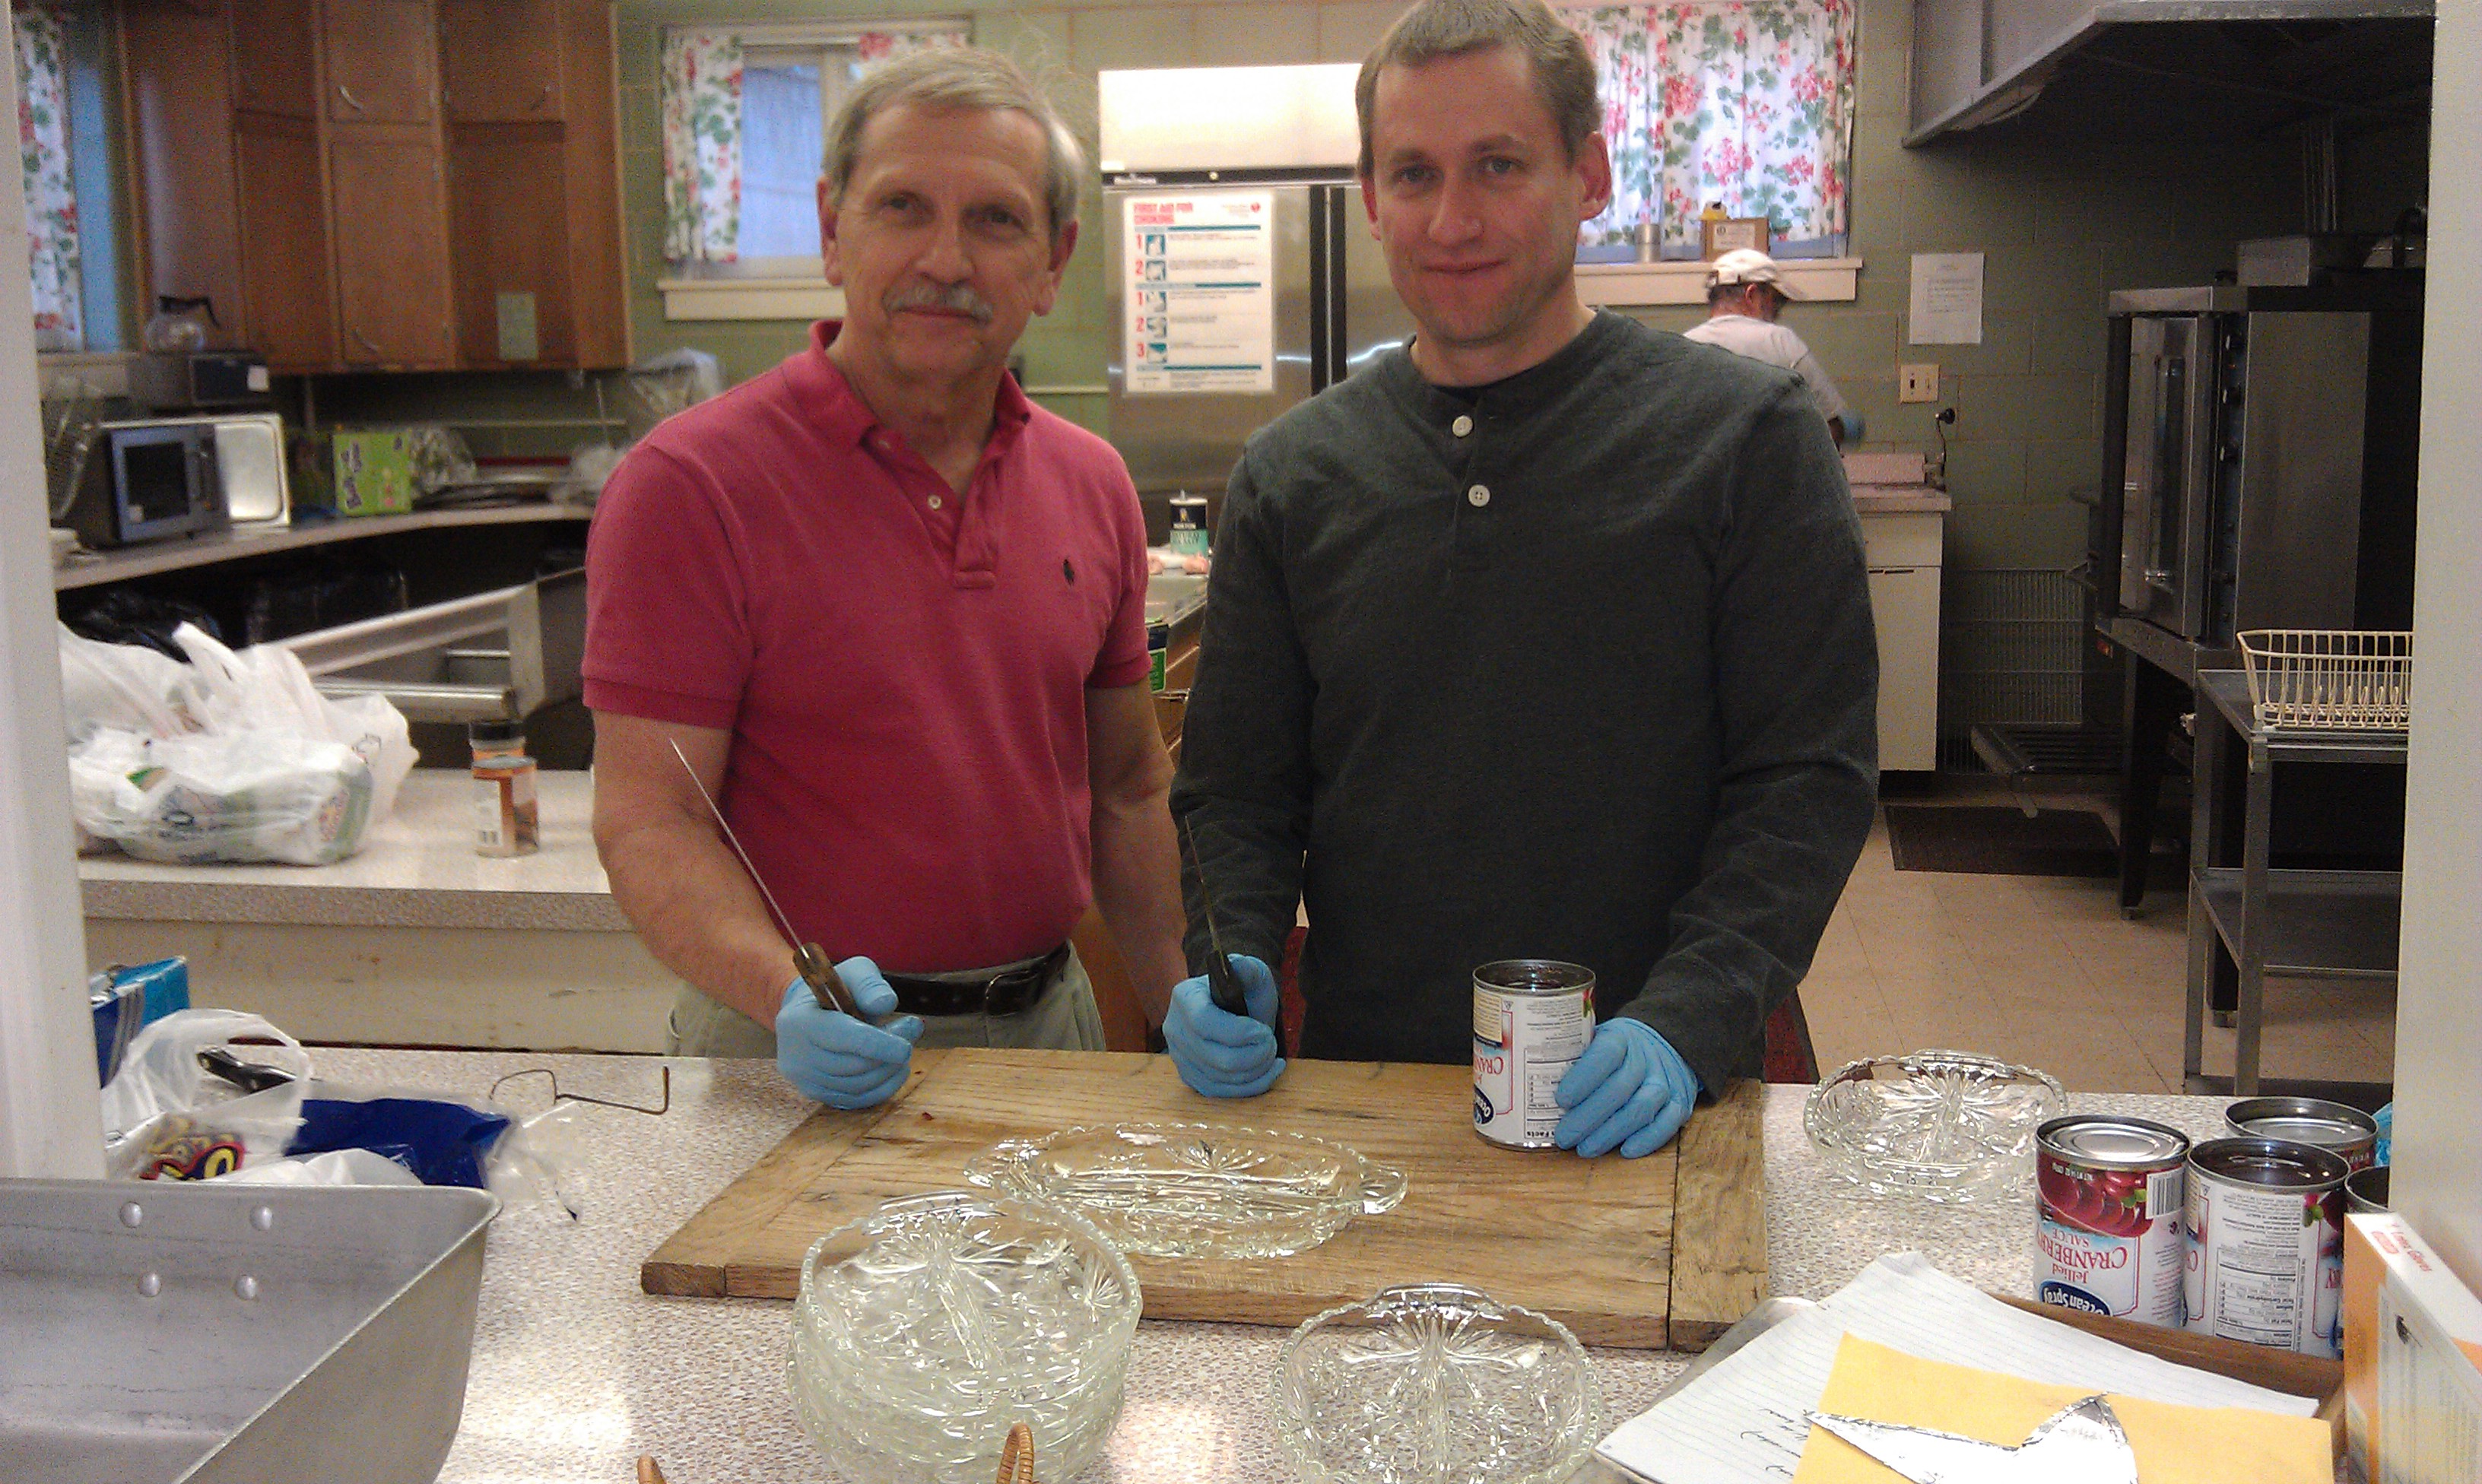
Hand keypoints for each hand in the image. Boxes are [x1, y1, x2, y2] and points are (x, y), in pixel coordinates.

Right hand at [773, 957, 923, 1108]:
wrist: (804, 1012)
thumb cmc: (833, 990)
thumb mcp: (852, 972)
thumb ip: (869, 984)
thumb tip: (886, 1005)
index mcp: (799, 1022)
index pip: (845, 1039)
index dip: (881, 1044)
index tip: (907, 1045)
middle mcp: (796, 1056)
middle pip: (854, 1066)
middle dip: (889, 1055)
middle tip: (912, 1031)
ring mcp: (803, 1079)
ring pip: (857, 1086)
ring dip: (888, 1071)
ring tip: (903, 1050)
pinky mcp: (815, 1094)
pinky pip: (855, 1100)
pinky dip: (881, 1088)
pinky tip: (894, 1070)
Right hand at [1163, 954, 1283, 1097]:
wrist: (1235, 1009)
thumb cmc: (1244, 990)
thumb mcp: (1251, 973)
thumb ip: (1248, 969)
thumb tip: (1238, 965)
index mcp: (1184, 997)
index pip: (1204, 1023)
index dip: (1238, 1033)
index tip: (1264, 1031)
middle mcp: (1174, 1028)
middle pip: (1215, 1058)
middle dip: (1254, 1055)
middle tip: (1272, 1043)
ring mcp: (1179, 1056)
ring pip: (1220, 1079)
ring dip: (1256, 1071)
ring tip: (1271, 1055)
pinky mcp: (1190, 1077)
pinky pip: (1221, 1092)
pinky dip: (1250, 1086)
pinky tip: (1267, 1070)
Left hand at [1553, 1019, 1700, 1157]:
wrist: (1665, 1044)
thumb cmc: (1616, 1050)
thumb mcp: (1596, 1039)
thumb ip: (1573, 1056)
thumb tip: (1531, 1082)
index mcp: (1622, 1037)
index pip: (1605, 1053)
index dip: (1584, 1077)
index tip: (1561, 1099)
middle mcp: (1647, 1058)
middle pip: (1620, 1088)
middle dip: (1588, 1117)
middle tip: (1564, 1136)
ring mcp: (1666, 1080)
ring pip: (1642, 1108)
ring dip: (1611, 1132)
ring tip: (1585, 1148)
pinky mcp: (1681, 1101)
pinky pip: (1668, 1123)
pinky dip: (1647, 1140)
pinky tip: (1624, 1151)